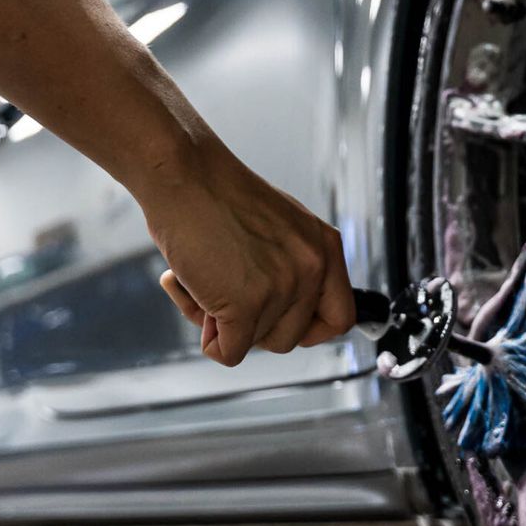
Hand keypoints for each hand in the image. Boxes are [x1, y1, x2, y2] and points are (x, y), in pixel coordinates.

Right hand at [142, 146, 354, 365]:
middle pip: (292, 337)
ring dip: (223, 325)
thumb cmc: (217, 195)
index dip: (309, 329)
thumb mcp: (278, 227)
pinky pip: (228, 352)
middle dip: (255, 326)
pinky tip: (189, 290)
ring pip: (256, 344)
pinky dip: (207, 336)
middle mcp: (312, 268)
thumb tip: (277, 312)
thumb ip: (289, 266)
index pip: (340, 317)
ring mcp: (282, 288)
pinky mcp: (246, 304)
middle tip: (224, 292)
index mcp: (324, 247)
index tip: (279, 322)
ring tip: (200, 280)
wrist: (184, 173)